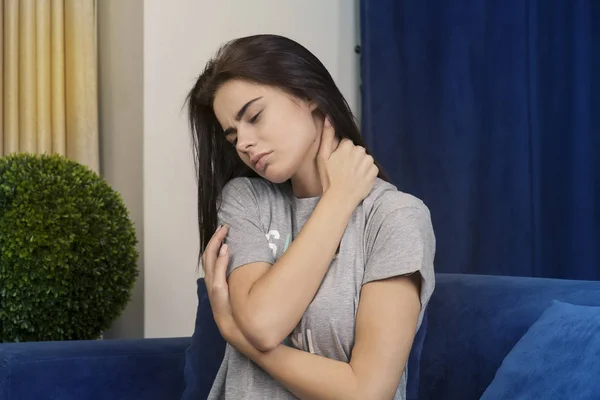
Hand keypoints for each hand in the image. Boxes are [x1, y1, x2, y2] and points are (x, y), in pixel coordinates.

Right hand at [201, 225, 259, 354]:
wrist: (263, 349)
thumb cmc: (260, 325)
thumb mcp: (253, 303)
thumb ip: (251, 287)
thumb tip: (258, 268)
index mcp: (221, 296)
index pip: (212, 267)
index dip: (214, 250)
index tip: (223, 233)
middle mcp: (216, 299)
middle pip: (208, 267)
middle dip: (213, 245)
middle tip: (223, 227)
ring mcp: (217, 306)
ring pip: (211, 274)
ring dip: (214, 253)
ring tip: (223, 238)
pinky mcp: (222, 311)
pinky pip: (218, 285)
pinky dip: (219, 267)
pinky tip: (225, 252)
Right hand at [317, 118, 378, 208]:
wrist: (340, 199)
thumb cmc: (329, 179)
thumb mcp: (323, 157)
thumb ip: (327, 136)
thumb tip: (329, 118)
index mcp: (348, 146)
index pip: (347, 143)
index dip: (341, 152)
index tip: (337, 162)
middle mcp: (360, 152)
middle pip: (356, 150)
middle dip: (351, 157)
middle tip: (343, 170)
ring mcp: (369, 162)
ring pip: (364, 158)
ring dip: (359, 164)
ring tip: (350, 175)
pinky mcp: (374, 172)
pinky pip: (370, 167)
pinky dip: (366, 172)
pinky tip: (357, 179)